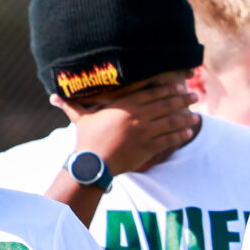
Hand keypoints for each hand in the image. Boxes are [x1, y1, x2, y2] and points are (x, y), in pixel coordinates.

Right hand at [59, 78, 199, 174]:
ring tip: (196, 115)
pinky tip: (189, 132)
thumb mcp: (80, 118)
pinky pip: (170, 139)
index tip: (180, 85)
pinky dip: (181, 135)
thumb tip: (53, 96)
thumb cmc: (86, 140)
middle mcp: (137, 116)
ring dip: (186, 117)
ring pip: (171, 121)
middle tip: (195, 95)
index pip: (152, 93)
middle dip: (183, 99)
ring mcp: (144, 132)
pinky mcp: (148, 148)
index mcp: (124, 106)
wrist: (92, 163)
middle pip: (166, 104)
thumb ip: (72, 104)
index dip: (168, 89)